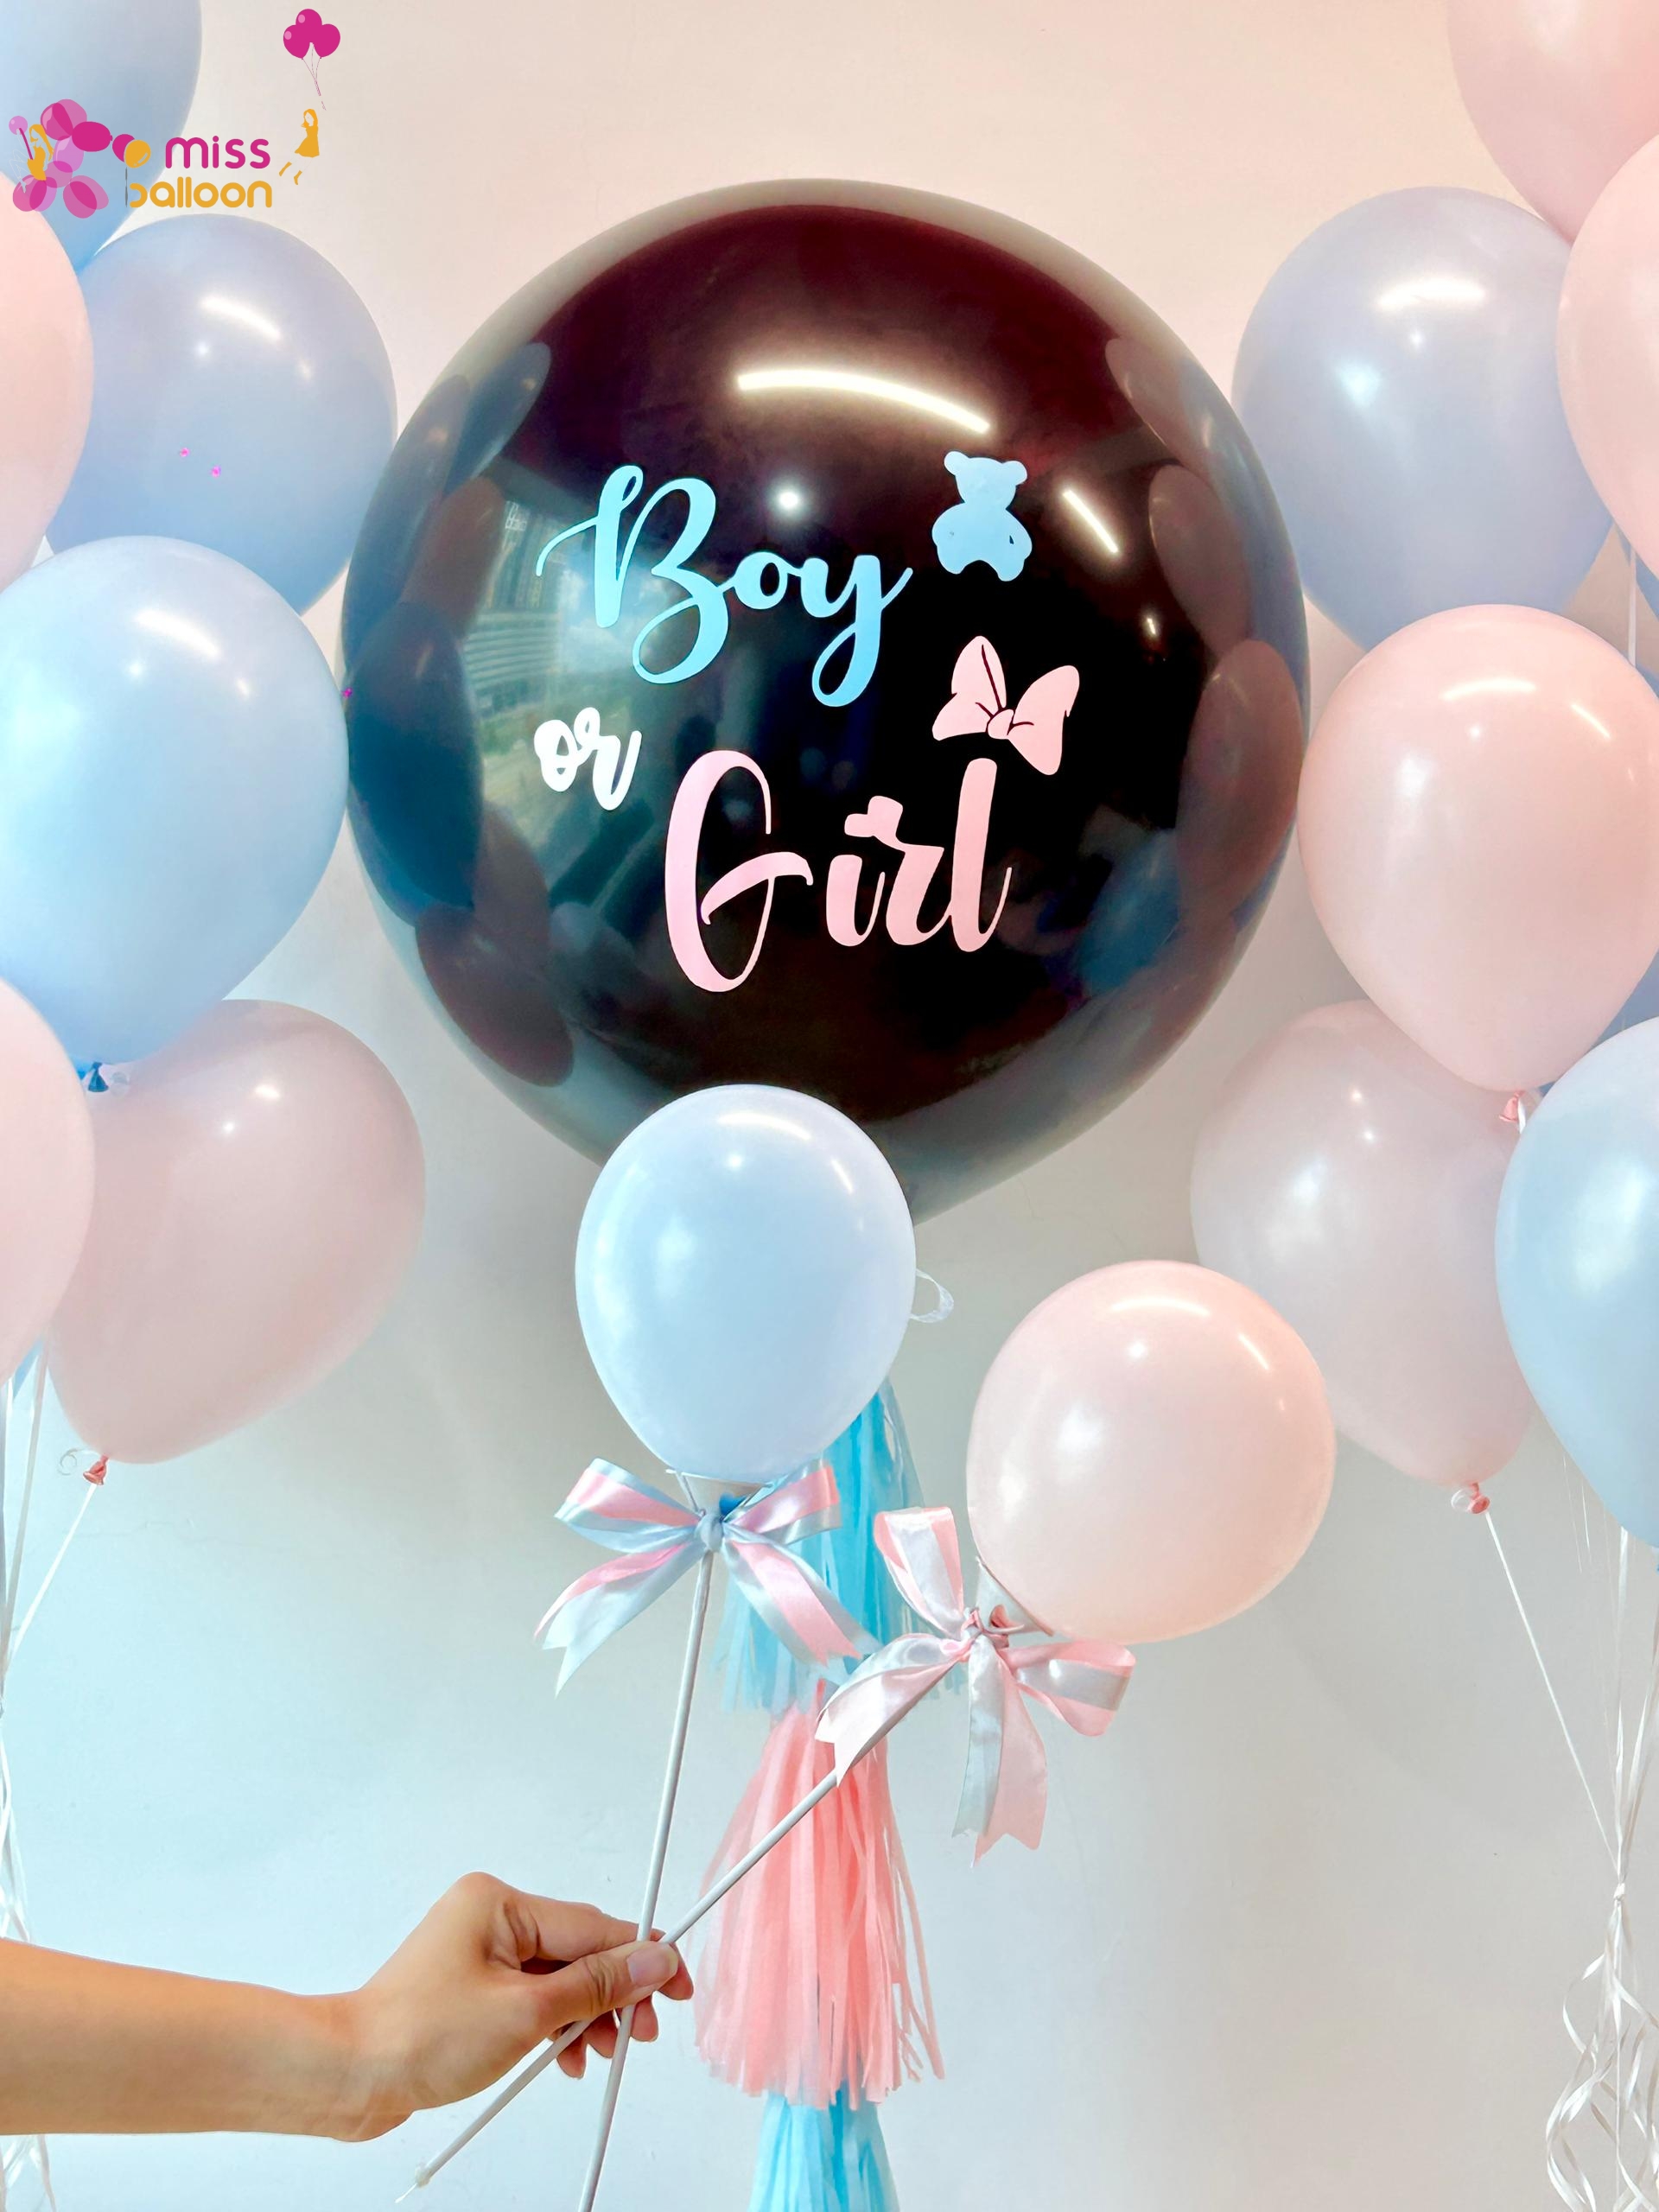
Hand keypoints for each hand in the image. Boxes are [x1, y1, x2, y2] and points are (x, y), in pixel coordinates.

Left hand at [334, 1873, 693, 2139]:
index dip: (640, 1957)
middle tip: (639, 2033)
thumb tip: (651, 1961)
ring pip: (556, 1979)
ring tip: (600, 2053)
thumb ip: (596, 1986)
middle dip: (612, 1995)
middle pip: (577, 1950)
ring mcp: (477, 1954)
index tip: (677, 1985)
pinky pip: (530, 1999)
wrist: (349, 2075)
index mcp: (499, 1903)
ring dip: (584, 2016)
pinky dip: (552, 2027)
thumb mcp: (525, 2013)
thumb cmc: (418, 2037)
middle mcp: (488, 1917)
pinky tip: (564, 2057)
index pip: (592, 1926)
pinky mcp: (469, 1990)